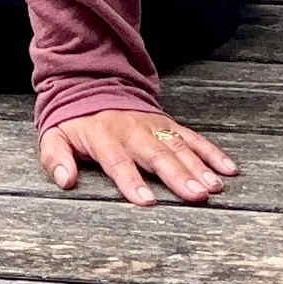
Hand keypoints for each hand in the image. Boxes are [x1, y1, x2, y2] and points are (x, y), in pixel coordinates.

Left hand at [39, 107, 238, 206]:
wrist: (92, 82)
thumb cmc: (75, 120)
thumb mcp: (54, 135)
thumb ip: (56, 158)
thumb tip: (65, 180)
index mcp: (104, 136)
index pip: (119, 161)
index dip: (132, 182)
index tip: (147, 201)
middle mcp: (133, 130)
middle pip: (157, 155)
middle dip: (178, 176)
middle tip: (197, 196)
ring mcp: (154, 125)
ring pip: (179, 147)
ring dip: (199, 167)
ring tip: (214, 188)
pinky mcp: (169, 124)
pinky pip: (193, 137)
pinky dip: (212, 152)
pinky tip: (228, 170)